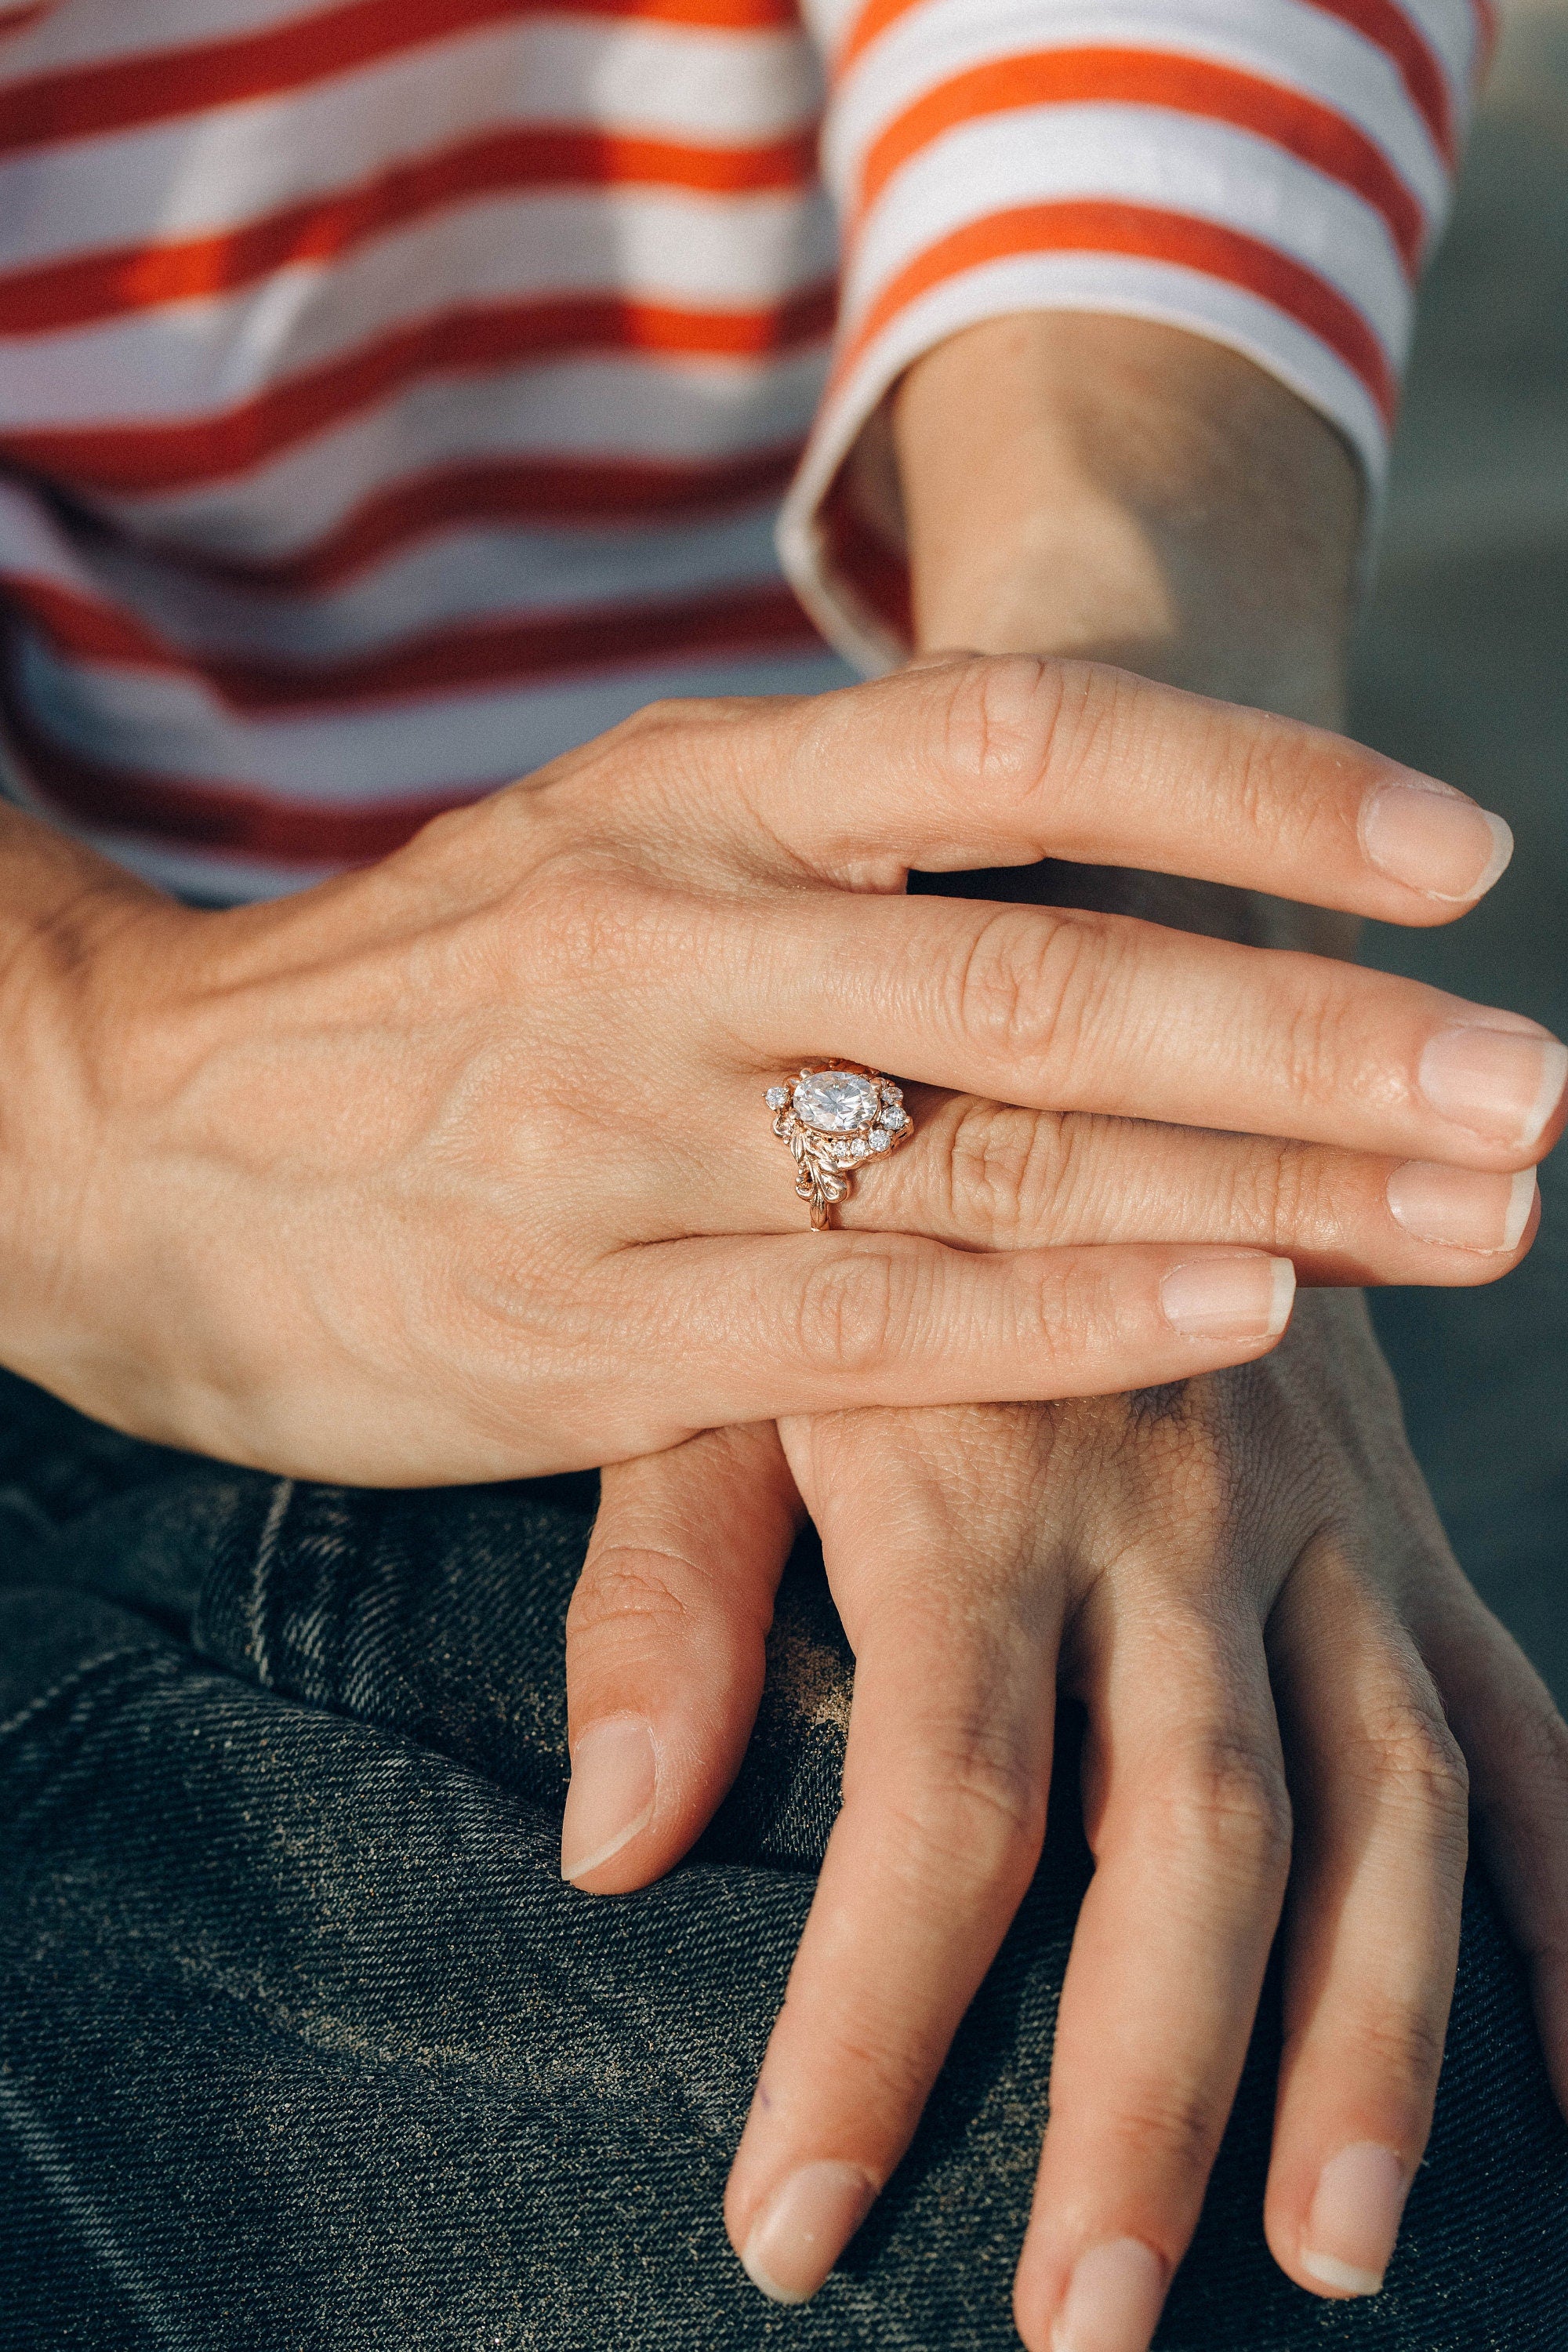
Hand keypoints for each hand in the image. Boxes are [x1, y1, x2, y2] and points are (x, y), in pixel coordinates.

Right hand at [3, 656, 1554, 1482]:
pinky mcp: (588, 1332)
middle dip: (1319, 1030)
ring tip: (1474, 1212)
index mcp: (682, 795)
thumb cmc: (418, 1006)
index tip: (1447, 855)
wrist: (127, 1143)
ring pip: (995, 1155)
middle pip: (1052, 969)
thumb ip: (821, 865)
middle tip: (1530, 1079)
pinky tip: (1249, 1316)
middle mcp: (668, 941)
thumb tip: (1100, 863)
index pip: (1013, 736)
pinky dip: (1078, 1320)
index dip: (1252, 787)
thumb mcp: (603, 857)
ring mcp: (628, 1143)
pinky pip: (876, 1326)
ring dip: (1264, 1185)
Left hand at [564, 1296, 1567, 2342]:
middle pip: (1189, 1838)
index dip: (871, 2033)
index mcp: (984, 1481)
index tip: (793, 2231)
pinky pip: (1521, 1726)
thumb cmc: (854, 1213)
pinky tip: (1567, 2086)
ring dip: (1378, 2040)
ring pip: (1389, 1804)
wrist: (1089, 1027)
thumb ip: (668, 1583)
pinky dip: (1562, 1910)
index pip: (943, 1806)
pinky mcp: (1407, 1527)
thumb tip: (612, 1846)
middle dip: (1146, 2094)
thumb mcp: (720, 1356)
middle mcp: (1176, 1512)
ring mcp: (1325, 1522)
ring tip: (1335, 2255)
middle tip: (1083, 2327)